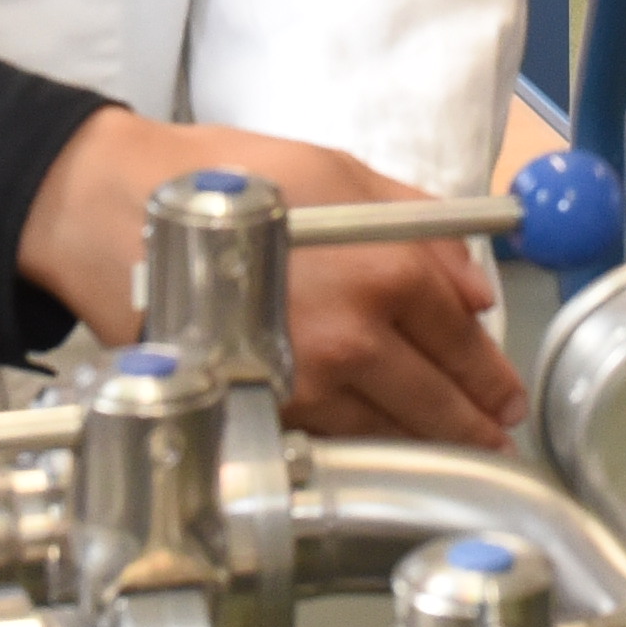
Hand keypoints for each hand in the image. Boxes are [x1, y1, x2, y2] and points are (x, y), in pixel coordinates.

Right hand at [15, 110, 521, 444]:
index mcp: (389, 272)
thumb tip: (474, 286)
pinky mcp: (261, 410)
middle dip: (475, 424)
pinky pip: (330, 441)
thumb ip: (422, 226)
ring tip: (452, 452)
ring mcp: (307, 384)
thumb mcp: (340, 174)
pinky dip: (361, 447)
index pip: (464, 340)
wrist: (117, 214)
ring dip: (427, 447)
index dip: (492, 372)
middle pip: (438, 402)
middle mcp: (357, 338)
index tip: (507, 392)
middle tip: (496, 436)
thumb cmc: (226, 179)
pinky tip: (378, 448)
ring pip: (389, 434)